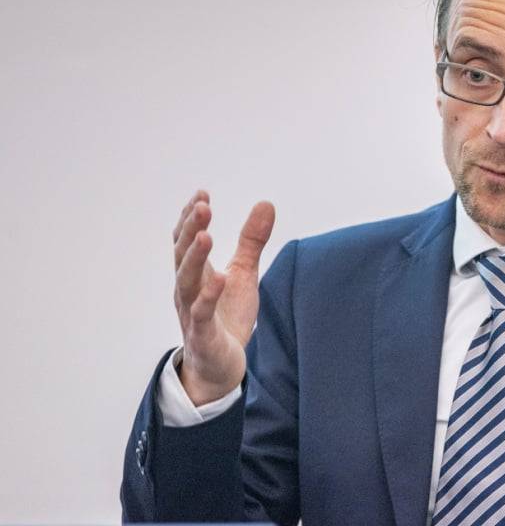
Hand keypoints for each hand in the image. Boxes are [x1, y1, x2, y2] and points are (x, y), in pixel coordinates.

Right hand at [172, 190, 275, 405]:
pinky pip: (202, 313)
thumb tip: (266, 203)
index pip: (186, 240)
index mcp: (196, 274)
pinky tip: (221, 278)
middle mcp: (188, 290)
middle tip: (202, 206)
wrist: (220, 366)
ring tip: (205, 234)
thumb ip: (251, 241)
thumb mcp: (243, 273)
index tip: (201, 195)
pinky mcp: (204, 334)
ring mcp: (192, 312)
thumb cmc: (227, 317)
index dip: (190, 218)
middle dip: (190, 229)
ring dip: (194, 257)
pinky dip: (209, 295)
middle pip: (183, 255)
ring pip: (186, 282)